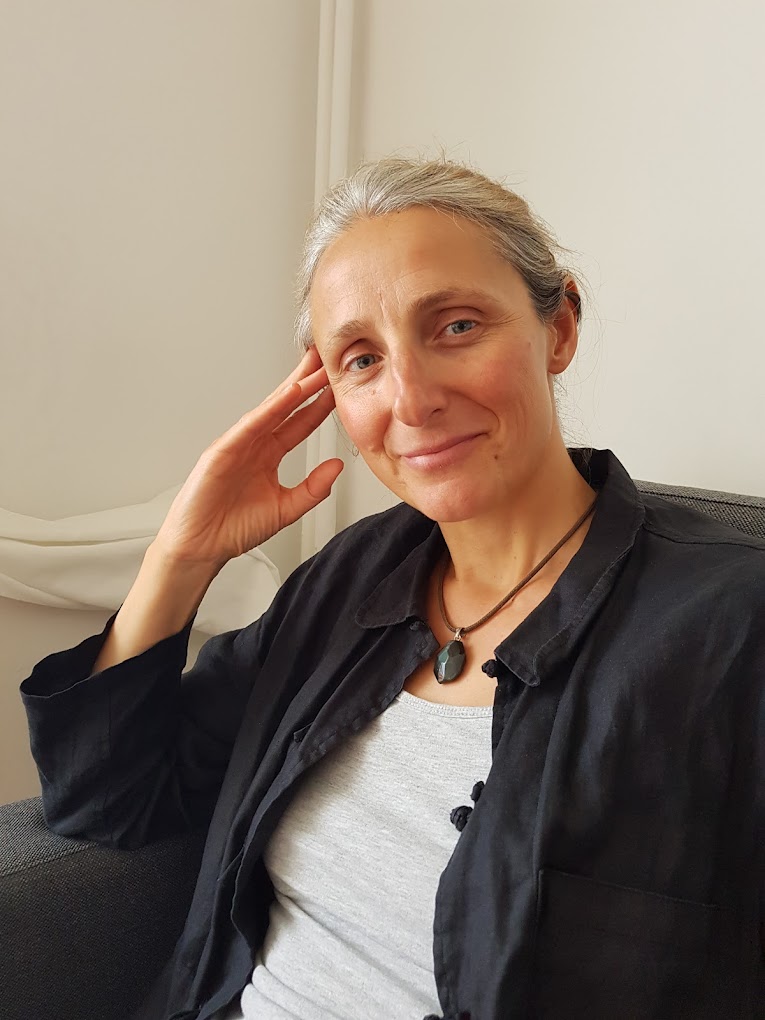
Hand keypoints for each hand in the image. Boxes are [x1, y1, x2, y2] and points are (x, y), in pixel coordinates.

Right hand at [152, 346, 342, 570]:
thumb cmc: (234, 528)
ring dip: (293, 389)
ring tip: (314, 369)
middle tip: (327, 360)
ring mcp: (238, 445)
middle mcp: (254, 445)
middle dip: (307, 383)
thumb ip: (313, 489)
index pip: (300, 423)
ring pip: (271, 410)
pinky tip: (289, 394)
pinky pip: (250, 425)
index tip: (340, 388)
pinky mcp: (222, 451)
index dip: (320, 405)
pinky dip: (270, 409)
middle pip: (286, 407)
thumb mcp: (286, 509)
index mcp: (269, 456)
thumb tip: (337, 466)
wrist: (202, 548)